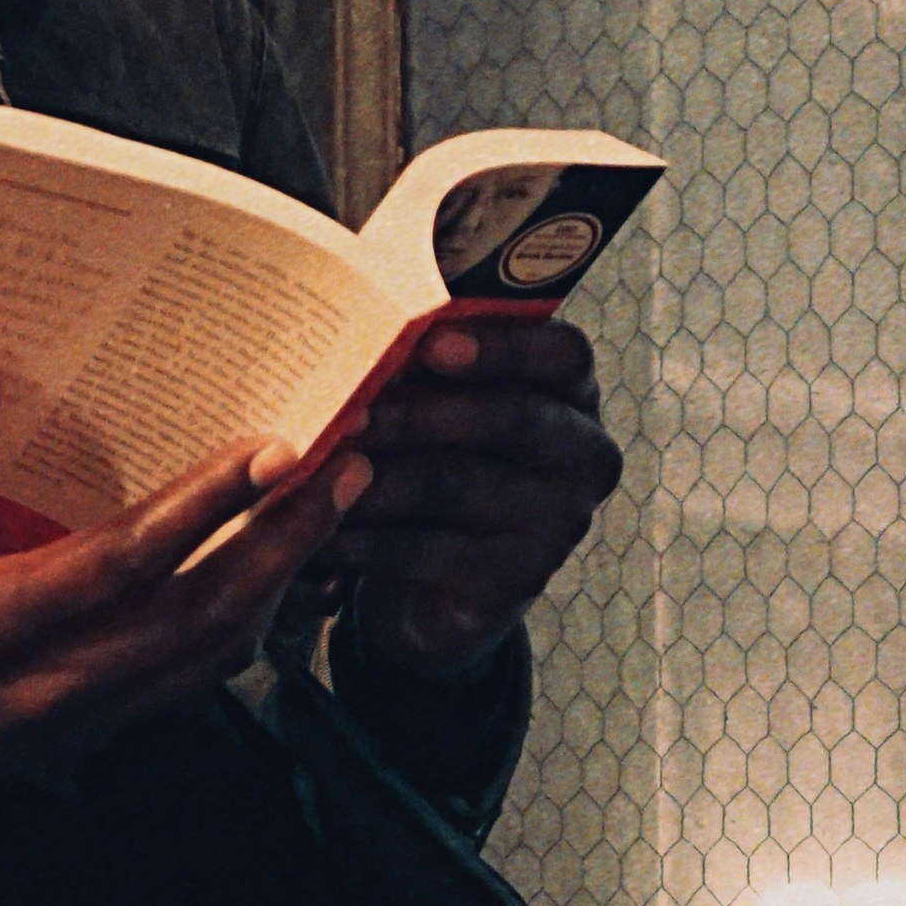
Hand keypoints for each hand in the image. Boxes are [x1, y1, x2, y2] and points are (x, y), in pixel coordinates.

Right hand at [0, 356, 365, 852]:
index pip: (120, 564)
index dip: (204, 508)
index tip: (268, 451)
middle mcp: (42, 687)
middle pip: (196, 617)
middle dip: (282, 542)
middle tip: (341, 471)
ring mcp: (67, 722)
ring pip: (202, 660)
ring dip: (275, 585)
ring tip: (326, 517)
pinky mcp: (73, 738)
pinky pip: (178, 687)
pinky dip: (236, 633)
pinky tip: (264, 588)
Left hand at [335, 316, 621, 674]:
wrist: (446, 576)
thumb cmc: (443, 458)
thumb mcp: (448, 403)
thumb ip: (433, 364)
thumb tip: (371, 326)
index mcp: (575, 393)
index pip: (564, 354)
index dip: (503, 344)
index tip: (432, 342)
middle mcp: (585, 457)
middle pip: (512, 419)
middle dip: (422, 412)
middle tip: (351, 413)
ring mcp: (558, 524)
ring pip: (461, 486)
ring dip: (381, 477)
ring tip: (320, 467)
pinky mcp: (518, 579)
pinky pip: (433, 552)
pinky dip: (369, 541)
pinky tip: (322, 533)